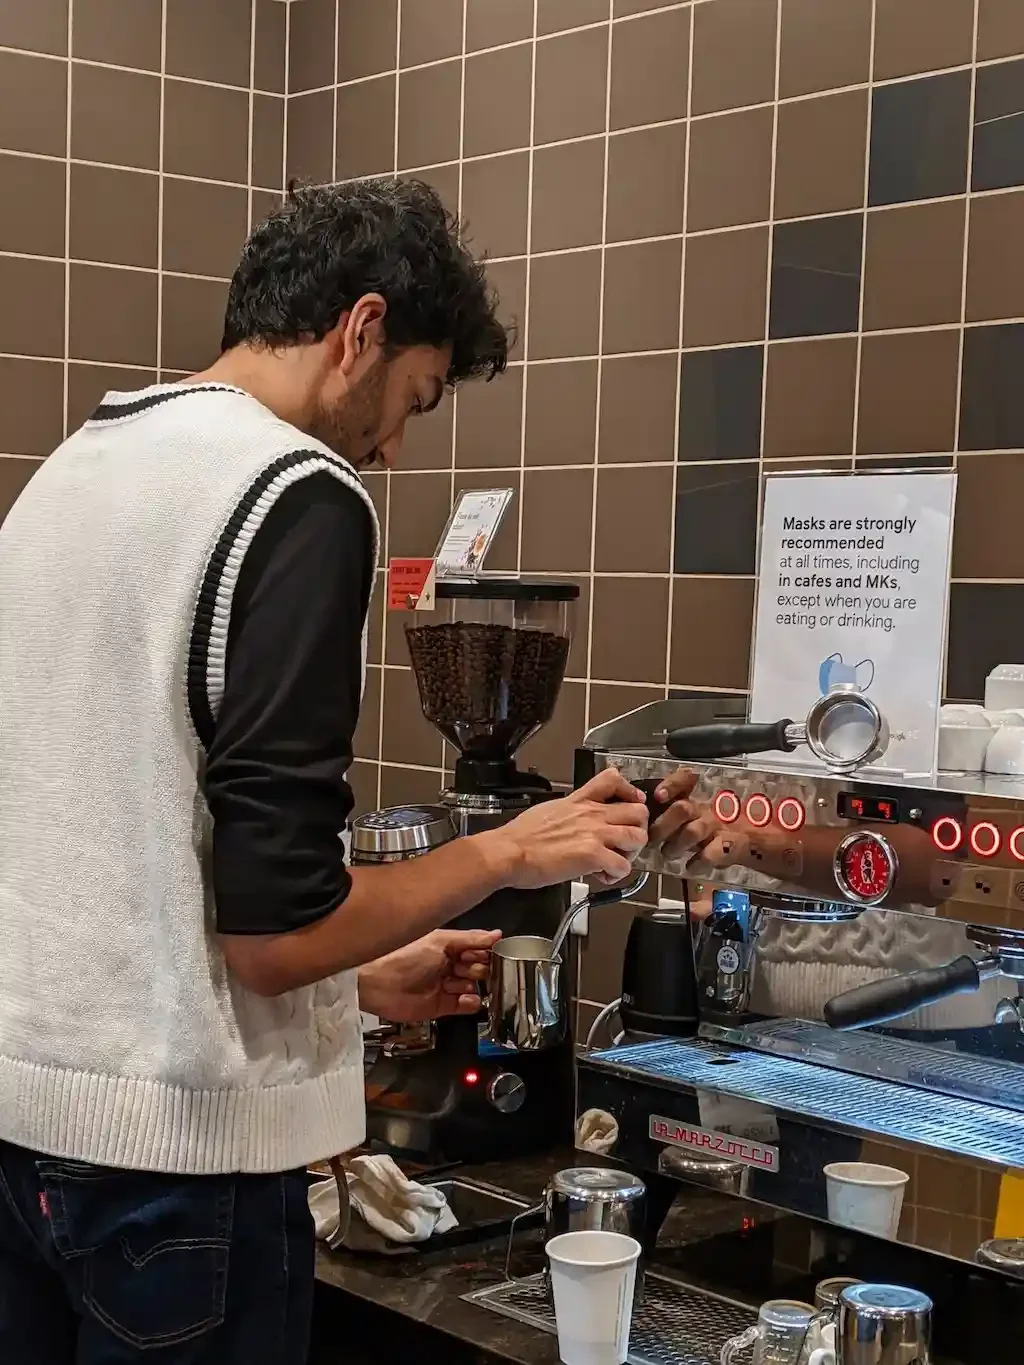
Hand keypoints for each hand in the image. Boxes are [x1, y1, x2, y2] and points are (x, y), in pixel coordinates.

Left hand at [357, 929, 499, 1023]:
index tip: (492, 953)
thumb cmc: (403, 955)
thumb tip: (496, 935)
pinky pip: (465, 1005)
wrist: (377, 982)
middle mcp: (447, 965)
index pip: (476, 948)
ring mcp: (444, 986)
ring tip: (462, 982)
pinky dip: (470, 1002)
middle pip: (477, 968)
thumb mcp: (440, 941)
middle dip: (479, 968)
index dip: (485, 952)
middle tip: (473, 968)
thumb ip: (470, 939)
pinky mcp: (441, 1006)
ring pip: (473, 986)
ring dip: (472, 985)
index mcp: (447, 946)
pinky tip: (466, 998)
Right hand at [487, 768, 648, 889]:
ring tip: (615, 860)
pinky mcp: (592, 856)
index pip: (614, 779)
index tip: (630, 804)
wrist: (509, 852)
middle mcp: (592, 814)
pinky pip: (623, 867)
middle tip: (625, 842)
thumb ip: (571, 810)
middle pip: (639, 812)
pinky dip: (617, 875)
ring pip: (638, 838)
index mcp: (580, 801)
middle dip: (638, 829)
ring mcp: (595, 834)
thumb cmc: (521, 836)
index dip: (630, 792)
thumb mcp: (550, 809)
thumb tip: (577, 817)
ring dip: (630, 853)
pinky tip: (602, 877)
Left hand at [646, 768, 752, 868]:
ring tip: (667, 854)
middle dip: (663, 825)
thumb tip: (642, 820)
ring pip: (693, 832)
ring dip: (676, 845)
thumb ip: (673, 814)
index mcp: (698, 798)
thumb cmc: (714, 829)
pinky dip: (697, 863)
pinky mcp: (730, 847)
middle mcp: (707, 809)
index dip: (672, 785)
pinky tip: (690, 867)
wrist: (753, 841)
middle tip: (651, 839)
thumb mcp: (696, 816)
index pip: (686, 779)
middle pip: (682, 809)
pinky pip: (711, 854)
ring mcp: (719, 828)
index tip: (658, 796)